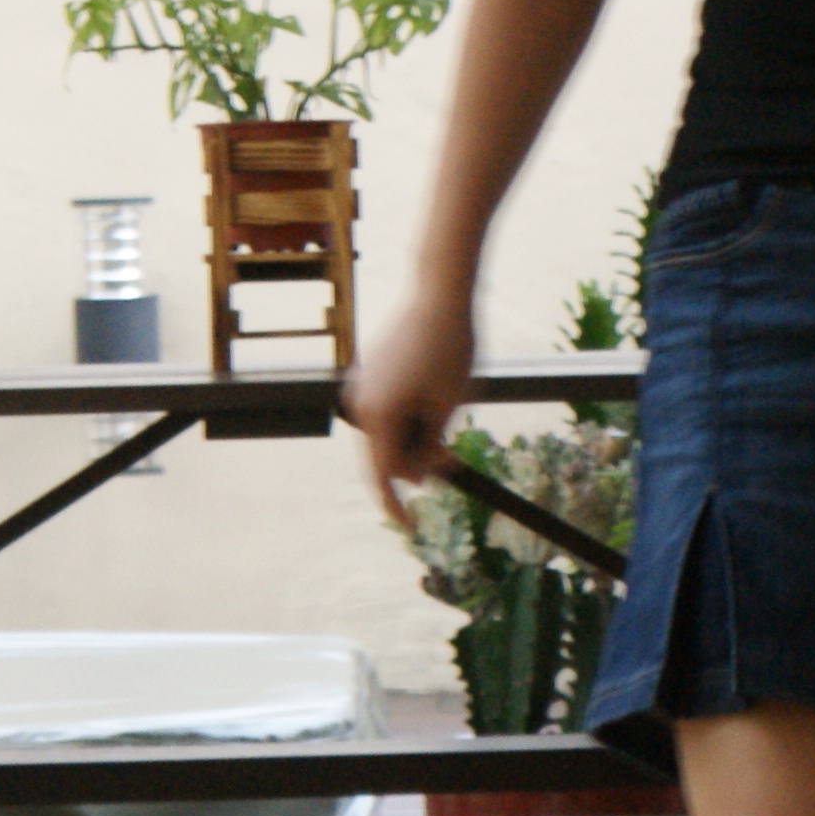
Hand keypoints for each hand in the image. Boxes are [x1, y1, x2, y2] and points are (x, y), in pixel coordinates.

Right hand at [345, 282, 479, 534]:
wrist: (439, 288)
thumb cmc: (450, 345)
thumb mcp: (450, 405)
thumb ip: (432, 447)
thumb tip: (421, 476)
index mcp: (379, 416)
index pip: (383, 476)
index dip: (395, 506)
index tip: (409, 527)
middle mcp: (361, 404)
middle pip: (385, 455)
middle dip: (416, 464)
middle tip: (453, 460)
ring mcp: (362, 386)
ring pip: (387, 432)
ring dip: (413, 438)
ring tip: (448, 420)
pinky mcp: (370, 372)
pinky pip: (385, 409)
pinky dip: (407, 418)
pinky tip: (432, 399)